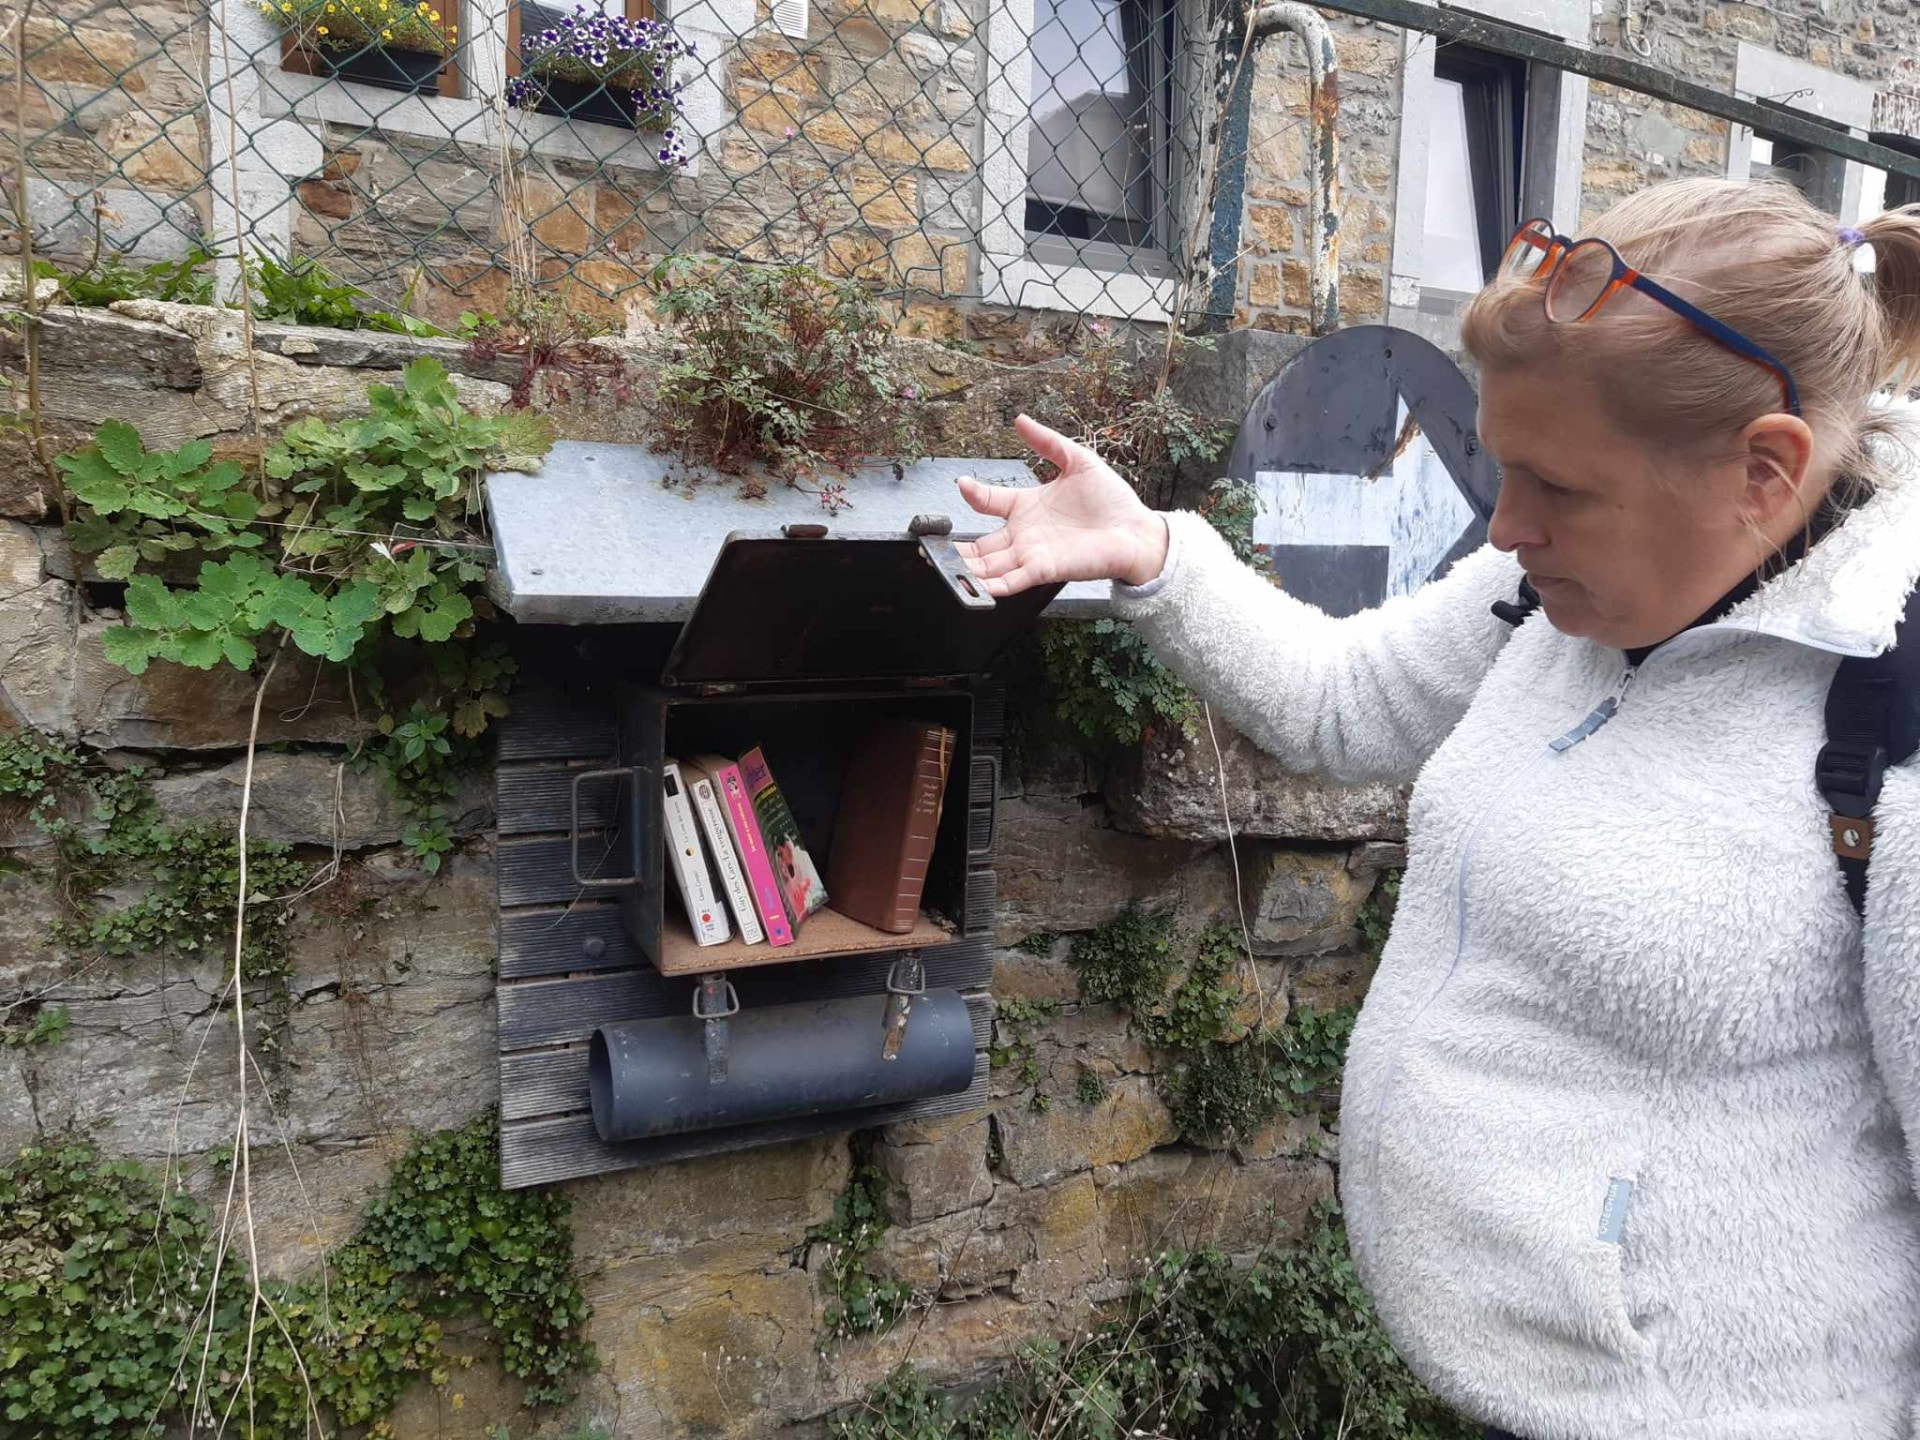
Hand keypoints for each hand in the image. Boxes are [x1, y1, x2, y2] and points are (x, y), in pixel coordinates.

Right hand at [954, 414, 1169, 596]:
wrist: (1136, 531)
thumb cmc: (1112, 501)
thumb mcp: (1078, 461)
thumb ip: (1047, 442)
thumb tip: (1020, 419)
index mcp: (1028, 506)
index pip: (989, 501)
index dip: (973, 493)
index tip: (962, 484)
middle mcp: (1025, 534)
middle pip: (981, 545)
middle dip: (955, 549)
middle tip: (929, 547)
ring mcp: (1032, 554)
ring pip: (989, 566)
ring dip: (965, 569)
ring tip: (940, 567)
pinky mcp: (1045, 570)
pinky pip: (1012, 580)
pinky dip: (993, 586)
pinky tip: (974, 586)